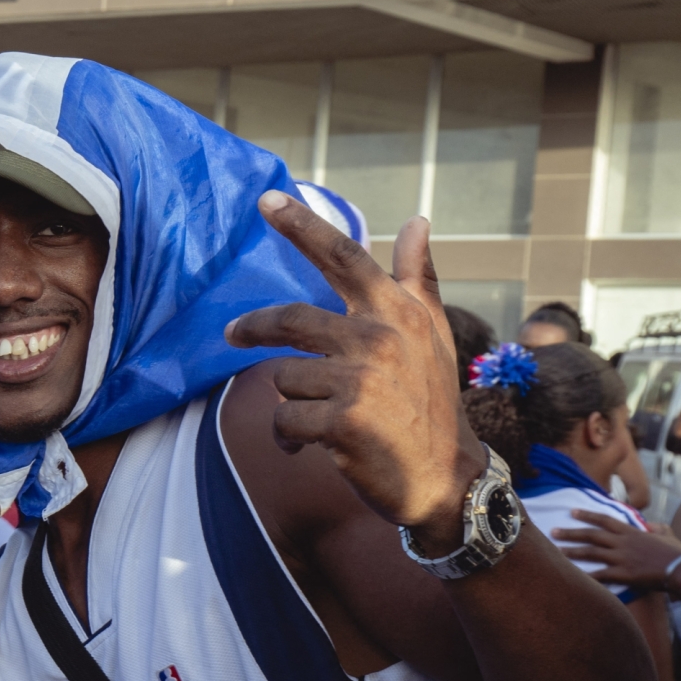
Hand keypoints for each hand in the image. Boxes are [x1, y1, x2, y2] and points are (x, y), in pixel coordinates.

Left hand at [225, 194, 483, 546]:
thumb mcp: (432, 335)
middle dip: (253, 327)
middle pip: (290, 318)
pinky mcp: (343, 421)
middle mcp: (380, 337)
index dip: (303, 225)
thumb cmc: (432, 402)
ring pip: (285, 377)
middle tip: (232, 334)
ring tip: (321, 420)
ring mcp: (361, 379)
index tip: (266, 200)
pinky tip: (310, 447)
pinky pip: (285, 420)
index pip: (344, 256)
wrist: (447, 480)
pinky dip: (289, 438)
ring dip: (293, 402)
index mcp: (398, 311)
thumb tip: (417, 219)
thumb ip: (417, 277)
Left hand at [550, 511, 680, 589]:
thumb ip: (657, 528)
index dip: (587, 515)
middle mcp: (622, 543)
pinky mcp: (623, 574)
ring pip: (591, 553)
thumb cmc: (677, 553)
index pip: (604, 520)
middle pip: (591, 535)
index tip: (572, 512)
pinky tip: (574, 577)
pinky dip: (586, 576)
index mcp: (631, 532)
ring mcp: (621, 558)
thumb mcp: (667, 534)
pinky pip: (600, 575)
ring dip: (572, 552)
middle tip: (553, 531)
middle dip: (571, 532)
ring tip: (556, 551)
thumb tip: (651, 525)